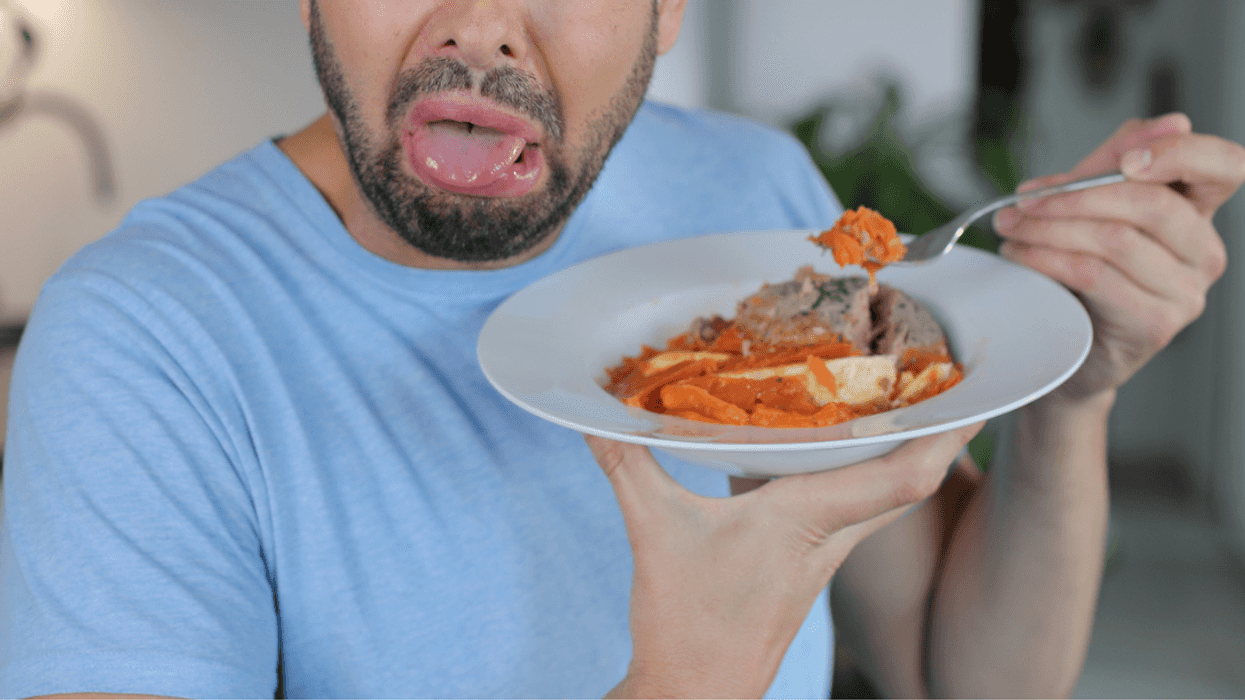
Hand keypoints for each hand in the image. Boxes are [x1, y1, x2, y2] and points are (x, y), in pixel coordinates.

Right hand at [586, 423, 981, 698]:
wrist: (694, 696)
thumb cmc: (687, 626)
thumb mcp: (653, 532)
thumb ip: (627, 464)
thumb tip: (592, 414)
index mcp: (808, 521)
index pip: (905, 478)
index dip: (949, 433)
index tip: (982, 388)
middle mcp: (830, 536)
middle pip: (912, 480)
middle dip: (943, 431)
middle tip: (960, 376)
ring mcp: (824, 555)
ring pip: (886, 495)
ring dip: (908, 450)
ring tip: (914, 400)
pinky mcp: (807, 565)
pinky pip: (854, 509)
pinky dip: (864, 473)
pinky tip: (842, 452)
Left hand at [992, 113, 1244, 401]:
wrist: (1068, 349)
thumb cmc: (1082, 275)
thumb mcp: (1093, 207)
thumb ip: (1116, 163)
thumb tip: (1169, 120)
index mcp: (1198, 212)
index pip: (1225, 166)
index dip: (1181, 154)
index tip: (1125, 160)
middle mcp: (1205, 251)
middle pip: (1151, 203)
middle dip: (1074, 196)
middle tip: (1024, 201)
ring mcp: (1187, 291)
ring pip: (1115, 239)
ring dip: (1049, 228)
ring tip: (1011, 228)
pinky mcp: (1157, 323)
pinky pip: (1095, 276)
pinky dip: (1047, 259)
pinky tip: (1021, 255)